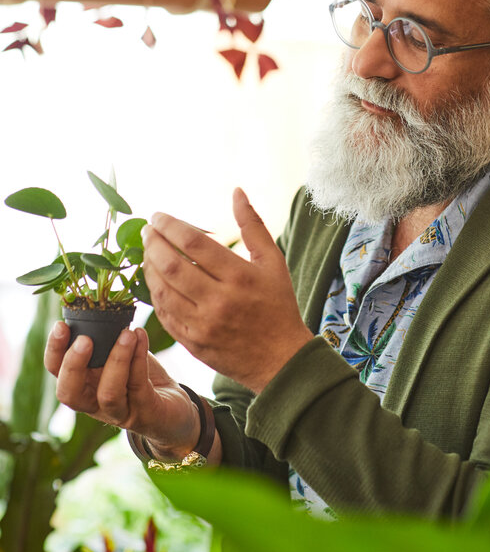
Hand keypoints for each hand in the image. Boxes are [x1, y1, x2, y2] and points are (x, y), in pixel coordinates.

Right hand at [44, 323, 200, 455]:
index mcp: (83, 386)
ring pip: (109, 393)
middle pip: (69, 393)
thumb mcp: (120, 357)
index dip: (54, 352)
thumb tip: (103, 308)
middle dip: (73, 365)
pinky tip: (142, 336)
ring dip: (116, 360)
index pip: (56, 373)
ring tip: (126, 333)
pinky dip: (139, 359)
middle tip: (85, 339)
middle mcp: (95, 403)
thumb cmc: (141, 379)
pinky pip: (139, 385)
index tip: (61, 325)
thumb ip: (108, 340)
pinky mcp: (145, 412)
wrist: (173, 411)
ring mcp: (120, 412)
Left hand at [142, 187, 312, 392]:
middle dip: (153, 243)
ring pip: (163, 291)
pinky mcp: (193, 343)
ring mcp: (203, 325)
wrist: (281, 360)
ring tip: (147, 252)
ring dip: (149, 267)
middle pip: (172, 265)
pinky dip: (155, 295)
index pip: (194, 243)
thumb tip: (236, 191)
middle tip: (147, 230)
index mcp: (240, 276)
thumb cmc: (278, 305)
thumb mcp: (273, 262)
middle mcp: (219, 301)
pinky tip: (154, 280)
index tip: (158, 216)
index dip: (170, 226)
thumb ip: (253, 225)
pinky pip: (164, 315)